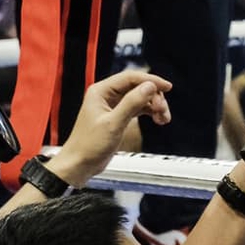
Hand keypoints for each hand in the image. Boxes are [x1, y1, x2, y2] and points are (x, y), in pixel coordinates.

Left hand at [52, 69, 172, 185]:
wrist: (78, 166)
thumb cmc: (88, 146)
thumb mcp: (113, 124)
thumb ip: (131, 103)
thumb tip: (149, 86)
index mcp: (101, 91)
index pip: (131, 77)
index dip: (151, 80)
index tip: (166, 87)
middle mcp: (107, 95)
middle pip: (138, 87)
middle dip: (153, 96)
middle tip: (162, 109)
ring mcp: (113, 105)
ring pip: (140, 97)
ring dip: (154, 105)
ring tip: (163, 118)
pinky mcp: (118, 116)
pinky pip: (138, 108)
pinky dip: (149, 112)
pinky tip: (158, 119)